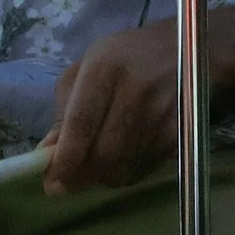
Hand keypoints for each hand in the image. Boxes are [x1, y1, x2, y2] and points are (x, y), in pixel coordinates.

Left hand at [42, 21, 178, 192]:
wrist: (187, 49)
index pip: (81, 123)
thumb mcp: (87, 68)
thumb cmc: (125, 57)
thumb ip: (64, 110)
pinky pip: (145, 167)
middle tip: (73, 176)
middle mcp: (133, 90)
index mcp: (103, 67)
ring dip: (106, 172)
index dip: (66, 158)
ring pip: (124, 166)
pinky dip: (129, 169)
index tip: (52, 185)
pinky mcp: (180, 132)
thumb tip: (47, 154)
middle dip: (84, 173)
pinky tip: (127, 150)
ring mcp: (160, 112)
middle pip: (104, 153)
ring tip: (102, 155)